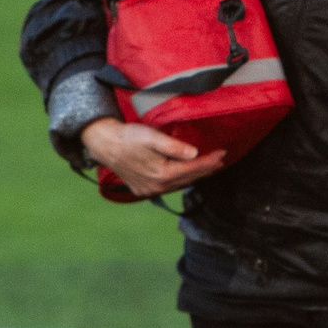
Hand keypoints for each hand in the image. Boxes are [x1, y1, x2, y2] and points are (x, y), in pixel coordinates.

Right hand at [80, 117, 226, 196]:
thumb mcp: (152, 137)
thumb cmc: (128, 137)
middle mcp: (157, 186)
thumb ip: (174, 147)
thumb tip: (194, 153)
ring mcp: (149, 190)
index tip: (223, 153)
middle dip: (206, 169)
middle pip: (188, 179)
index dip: (210, 161)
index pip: (193, 169)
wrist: (105, 144)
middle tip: (220, 160)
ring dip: (194, 176)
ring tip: (208, 168)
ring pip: (179, 185)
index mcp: (162, 174)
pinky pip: (168, 187)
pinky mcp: (143, 190)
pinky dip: (181, 180)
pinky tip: (186, 175)